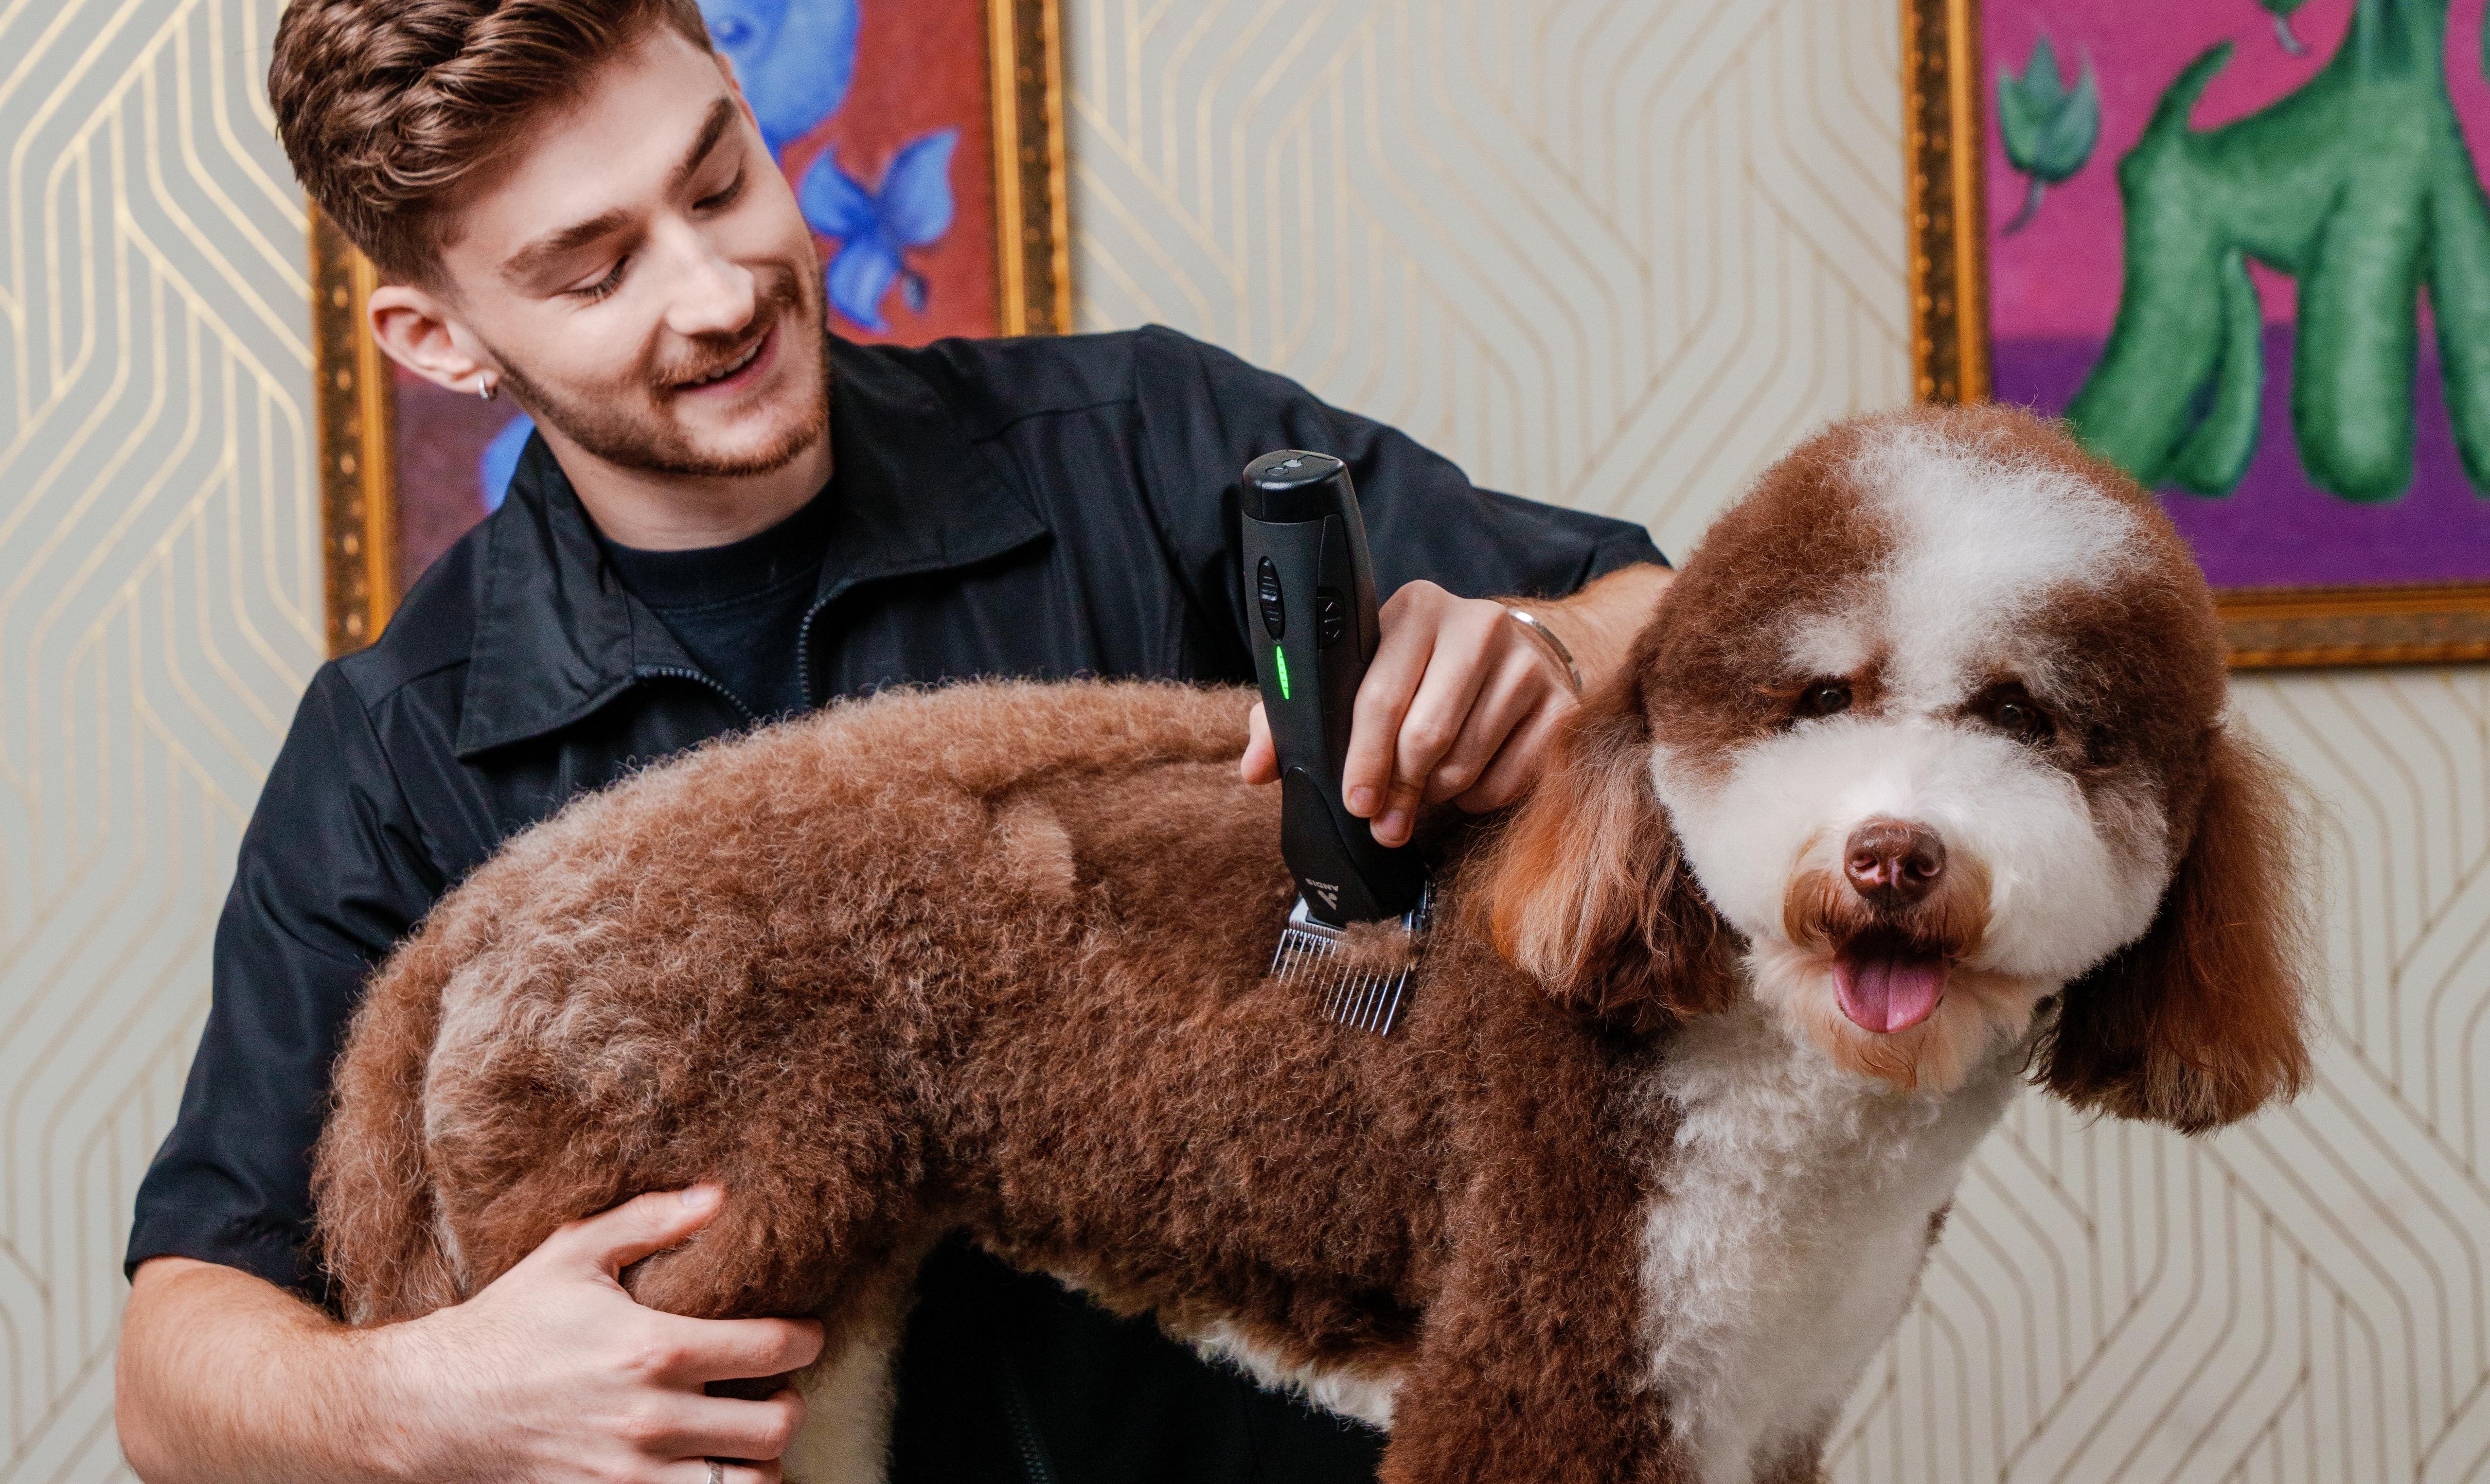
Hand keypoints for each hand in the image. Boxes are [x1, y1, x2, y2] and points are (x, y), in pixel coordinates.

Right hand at [376, 1186, 822, 1481]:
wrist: (432, 1406)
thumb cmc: (508, 1325)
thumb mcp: (573, 1254)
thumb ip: (651, 1221)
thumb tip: (718, 1195)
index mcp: (655, 1350)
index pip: (775, 1349)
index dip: (808, 1339)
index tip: (806, 1334)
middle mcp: (652, 1420)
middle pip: (776, 1428)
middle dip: (792, 1405)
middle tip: (777, 1388)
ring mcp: (631, 1476)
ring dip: (760, 1462)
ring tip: (747, 1436)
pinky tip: (707, 1466)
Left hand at [1241, 580, 1579, 847]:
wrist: (1515, 655)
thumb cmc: (1417, 674)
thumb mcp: (1355, 679)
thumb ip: (1295, 718)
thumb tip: (1257, 768)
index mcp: (1415, 610)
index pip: (1379, 694)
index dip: (1362, 757)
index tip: (1354, 801)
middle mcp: (1477, 625)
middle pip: (1426, 736)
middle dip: (1398, 791)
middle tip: (1385, 823)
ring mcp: (1526, 664)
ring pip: (1465, 763)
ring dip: (1437, 795)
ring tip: (1425, 792)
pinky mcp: (1560, 705)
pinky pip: (1509, 780)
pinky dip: (1480, 797)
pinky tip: (1468, 781)